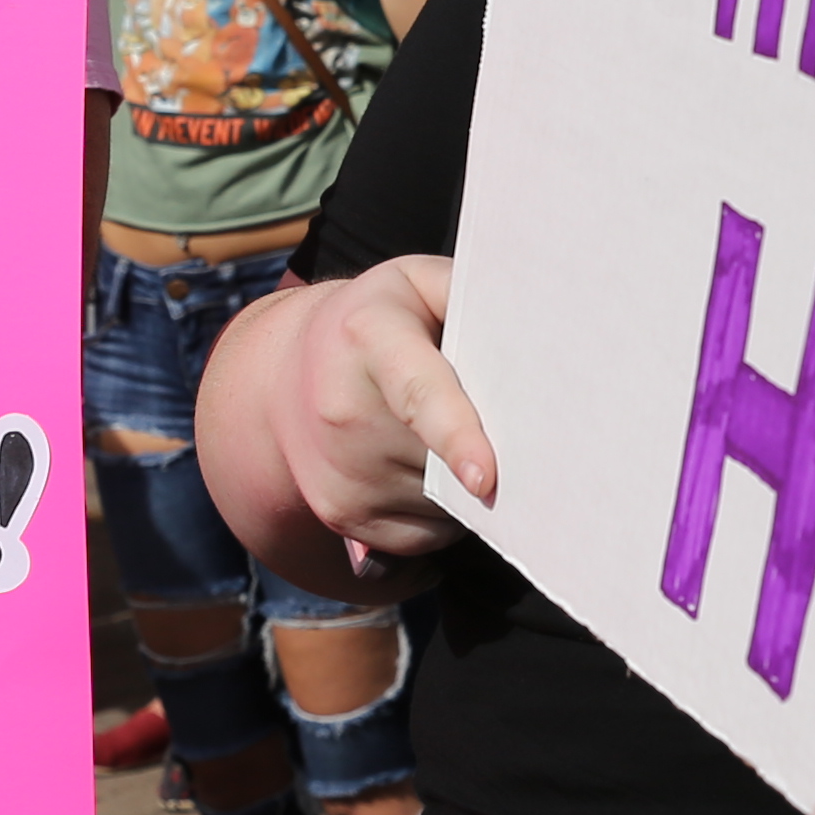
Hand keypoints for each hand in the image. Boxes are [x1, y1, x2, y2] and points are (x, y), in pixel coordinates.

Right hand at [227, 256, 492, 563]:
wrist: (281, 376)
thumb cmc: (378, 321)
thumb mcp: (417, 282)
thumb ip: (469, 293)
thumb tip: (533, 331)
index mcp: (370, 337)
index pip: (419, 394)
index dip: (456, 437)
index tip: (485, 478)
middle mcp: (344, 411)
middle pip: (446, 458)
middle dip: (494, 452)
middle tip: (505, 420)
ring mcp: (340, 473)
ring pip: (446, 502)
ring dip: (467, 482)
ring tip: (447, 436)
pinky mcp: (342, 516)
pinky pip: (429, 532)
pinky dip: (445, 511)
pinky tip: (427, 467)